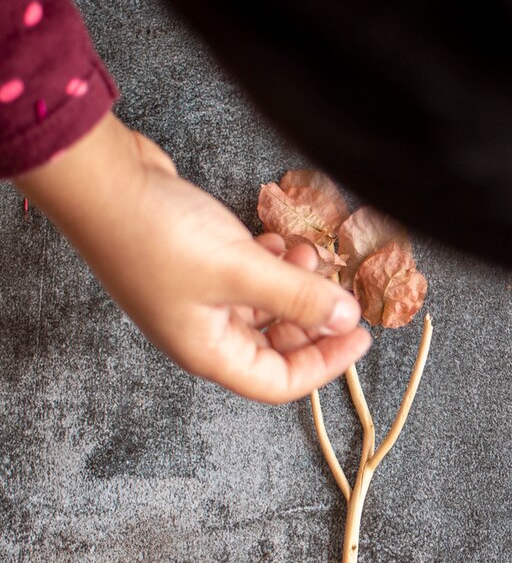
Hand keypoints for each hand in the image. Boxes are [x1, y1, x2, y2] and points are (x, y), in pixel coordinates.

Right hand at [16, 114, 370, 402]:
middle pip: (275, 346)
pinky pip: (248, 278)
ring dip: (294, 285)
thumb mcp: (241, 269)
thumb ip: (298, 297)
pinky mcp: (197, 266)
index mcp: (207, 351)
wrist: (99, 179)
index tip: (361, 337)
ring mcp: (197, 299)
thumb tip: (346, 319)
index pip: (279, 382)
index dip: (326, 364)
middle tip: (341, 290)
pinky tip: (280, 241)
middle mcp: (202, 332)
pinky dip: (272, 264)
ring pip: (264, 307)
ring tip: (309, 252)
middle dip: (313, 320)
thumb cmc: (153, 232)